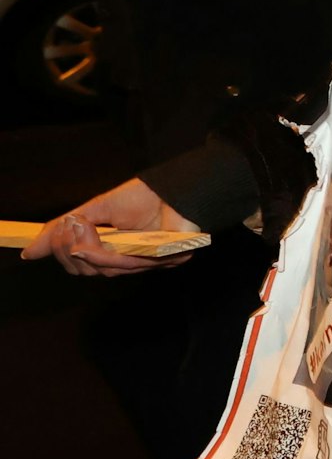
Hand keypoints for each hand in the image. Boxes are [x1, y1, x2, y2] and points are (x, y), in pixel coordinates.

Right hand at [22, 178, 198, 276]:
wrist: (176, 187)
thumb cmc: (141, 196)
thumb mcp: (96, 209)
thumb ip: (65, 228)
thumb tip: (28, 250)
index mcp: (110, 250)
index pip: (78, 265)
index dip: (60, 253)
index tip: (50, 234)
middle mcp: (126, 261)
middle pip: (86, 270)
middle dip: (70, 249)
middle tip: (71, 225)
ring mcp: (145, 262)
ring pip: (104, 269)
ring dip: (89, 249)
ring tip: (83, 226)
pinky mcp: (163, 260)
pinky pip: (127, 265)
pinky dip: (107, 254)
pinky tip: (95, 239)